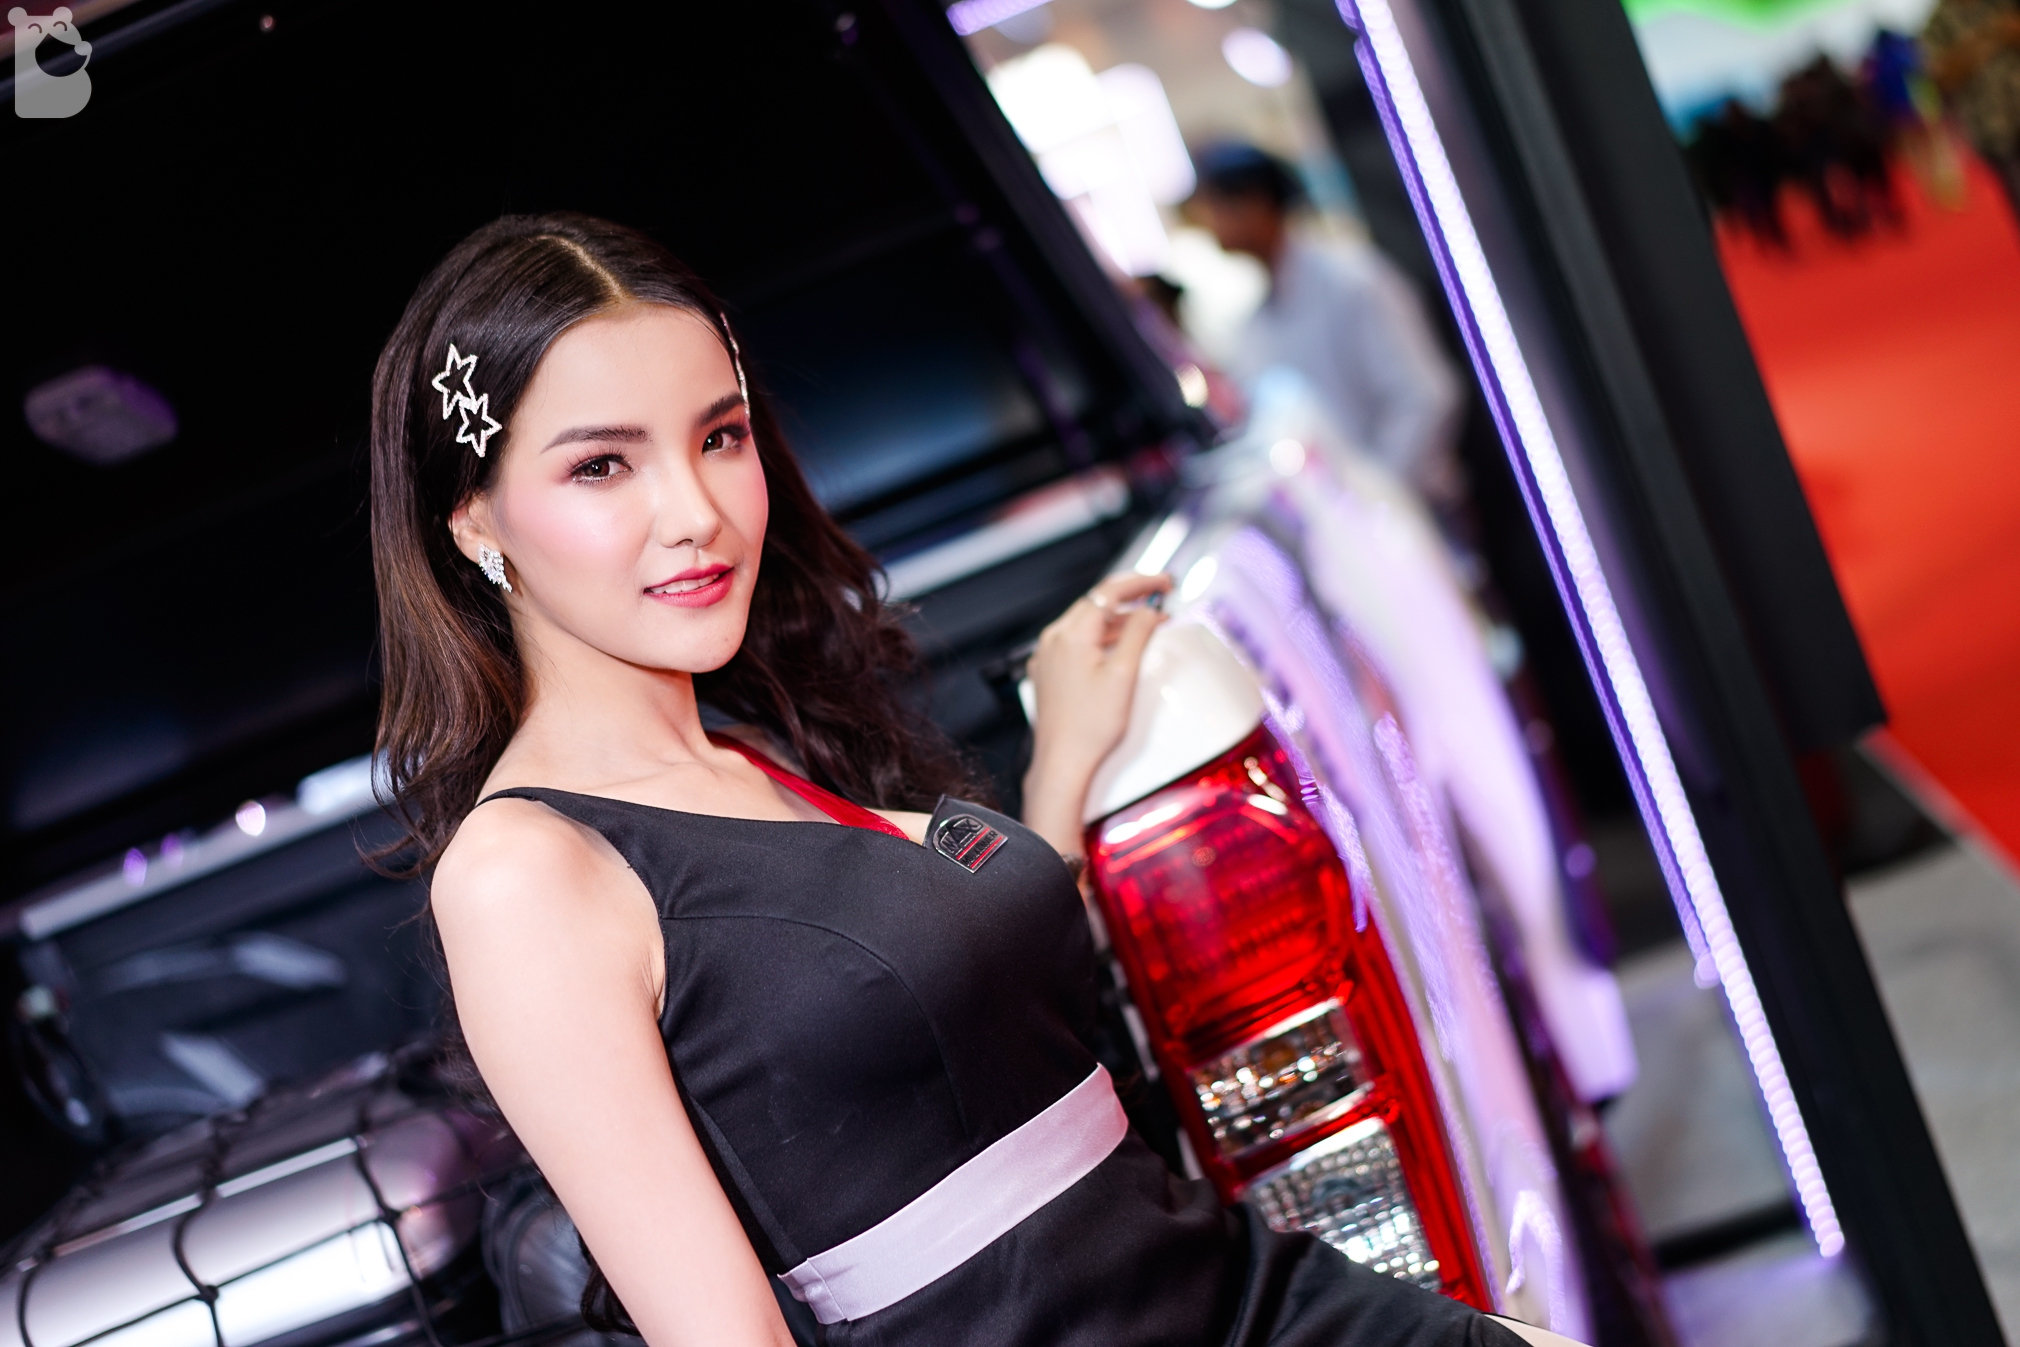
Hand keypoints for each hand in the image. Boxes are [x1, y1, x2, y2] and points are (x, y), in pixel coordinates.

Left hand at [1021, 571, 1172, 856]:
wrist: (1063, 763)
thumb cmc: (1091, 726)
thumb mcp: (1124, 674)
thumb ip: (1138, 633)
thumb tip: (1149, 610)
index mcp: (1070, 634)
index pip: (1110, 591)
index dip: (1142, 582)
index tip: (1166, 583)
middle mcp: (1053, 639)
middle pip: (1098, 604)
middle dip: (1132, 599)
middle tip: (1162, 599)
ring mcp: (1048, 656)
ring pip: (1088, 623)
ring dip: (1119, 620)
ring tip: (1149, 626)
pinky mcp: (1049, 672)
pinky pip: (1078, 643)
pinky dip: (1102, 638)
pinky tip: (1120, 648)